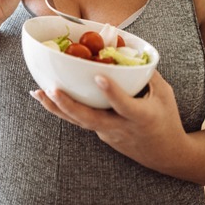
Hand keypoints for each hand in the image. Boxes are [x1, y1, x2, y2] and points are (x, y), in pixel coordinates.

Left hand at [30, 72, 187, 168]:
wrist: (165, 155)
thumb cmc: (166, 119)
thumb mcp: (164, 94)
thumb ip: (147, 73)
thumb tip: (127, 50)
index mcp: (142, 117)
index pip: (125, 105)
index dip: (112, 92)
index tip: (99, 77)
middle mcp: (121, 127)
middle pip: (91, 119)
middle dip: (70, 105)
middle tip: (52, 89)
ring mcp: (108, 134)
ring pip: (80, 122)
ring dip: (57, 108)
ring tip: (37, 93)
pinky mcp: (100, 134)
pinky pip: (80, 121)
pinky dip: (63, 110)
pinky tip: (46, 98)